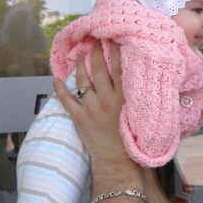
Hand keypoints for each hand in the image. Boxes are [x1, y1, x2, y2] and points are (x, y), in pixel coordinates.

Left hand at [54, 42, 131, 168]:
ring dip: (80, 66)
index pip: (120, 68)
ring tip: (80, 54)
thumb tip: (147, 82)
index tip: (112, 38)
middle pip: (99, 70)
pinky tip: (56, 77)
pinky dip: (59, 88)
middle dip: (95, 52)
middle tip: (93, 40)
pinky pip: (66, 100)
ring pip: (82, 81)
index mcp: (125, 99)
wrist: (118, 164)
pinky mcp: (79, 119)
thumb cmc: (134, 142)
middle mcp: (107, 100)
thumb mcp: (142, 116)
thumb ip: (141, 98)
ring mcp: (92, 109)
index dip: (115, 51)